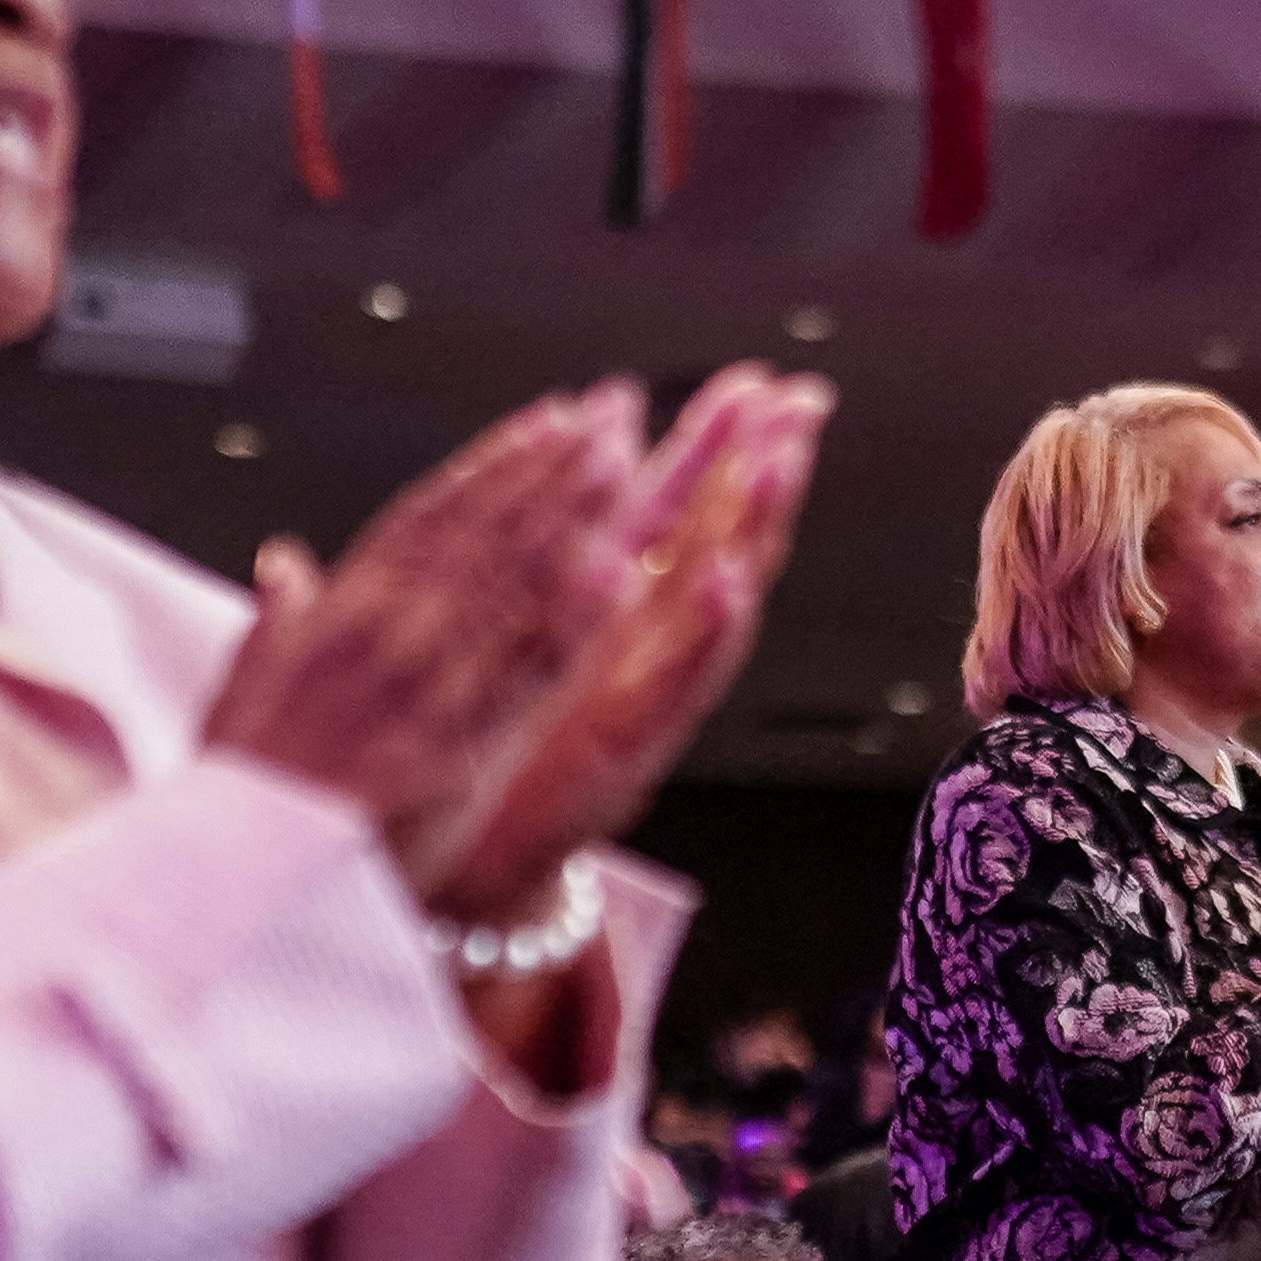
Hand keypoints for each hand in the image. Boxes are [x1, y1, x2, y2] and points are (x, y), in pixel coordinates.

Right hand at [207, 386, 650, 908]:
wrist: (231, 875)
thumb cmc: (244, 793)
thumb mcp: (241, 691)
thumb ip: (275, 621)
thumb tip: (284, 560)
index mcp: (336, 620)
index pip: (425, 520)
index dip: (490, 466)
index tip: (541, 422)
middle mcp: (385, 639)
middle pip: (481, 534)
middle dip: (549, 470)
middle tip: (608, 413)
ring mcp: (425, 690)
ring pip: (509, 586)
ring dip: (571, 518)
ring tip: (622, 462)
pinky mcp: (459, 749)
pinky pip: (525, 676)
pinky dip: (572, 622)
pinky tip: (617, 575)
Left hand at [439, 366, 832, 923]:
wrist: (462, 873)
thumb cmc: (485, 763)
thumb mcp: (517, 642)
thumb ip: (547, 559)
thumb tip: (578, 457)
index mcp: (610, 617)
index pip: (678, 514)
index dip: (718, 449)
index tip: (757, 387)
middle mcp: (640, 653)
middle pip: (715, 544)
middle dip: (760, 471)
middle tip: (798, 405)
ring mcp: (643, 699)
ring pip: (713, 603)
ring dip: (750, 532)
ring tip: (778, 465)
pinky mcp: (628, 750)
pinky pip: (676, 687)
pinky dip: (704, 635)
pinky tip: (725, 581)